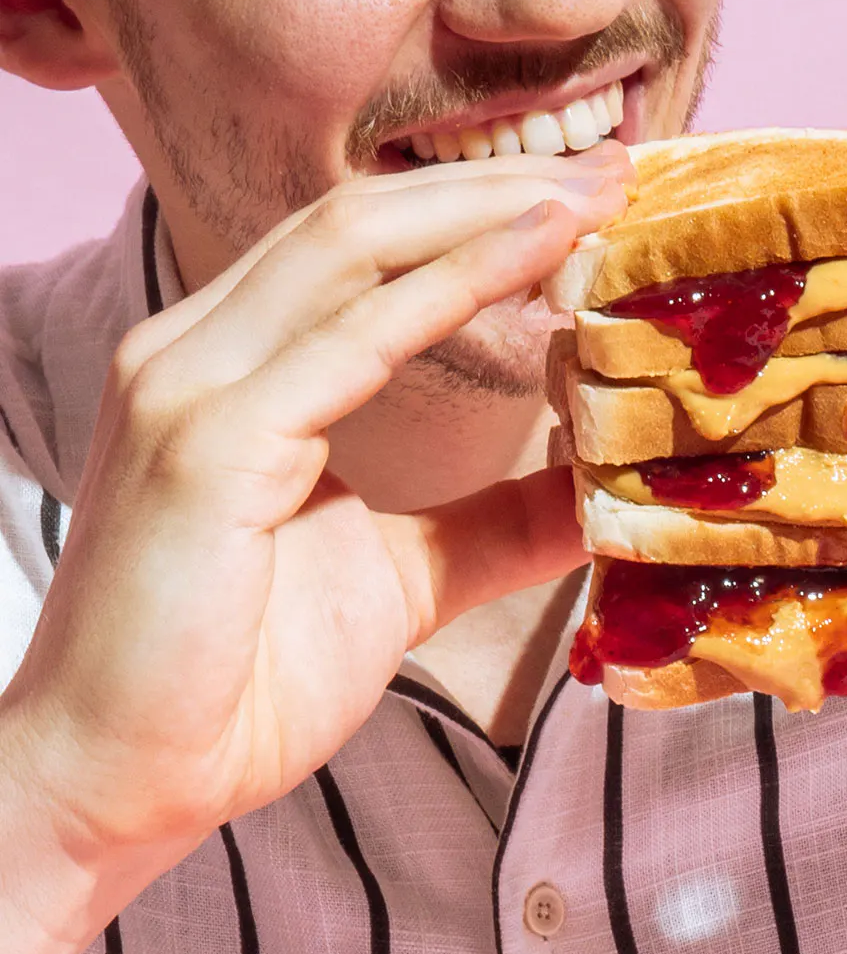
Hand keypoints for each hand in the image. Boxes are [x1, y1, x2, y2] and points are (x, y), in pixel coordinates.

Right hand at [3, 143, 628, 869]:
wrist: (122, 786)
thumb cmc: (235, 681)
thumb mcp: (400, 576)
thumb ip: (493, 525)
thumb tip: (595, 492)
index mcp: (225, 369)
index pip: (358, 246)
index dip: (474, 209)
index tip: (590, 197)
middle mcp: (191, 350)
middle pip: (359, 218)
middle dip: (494, 184)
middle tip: (617, 166)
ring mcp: (186, 385)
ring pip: (353, 247)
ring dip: (486, 210)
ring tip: (595, 195)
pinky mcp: (204, 441)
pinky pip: (352, 337)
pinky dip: (455, 286)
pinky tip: (540, 258)